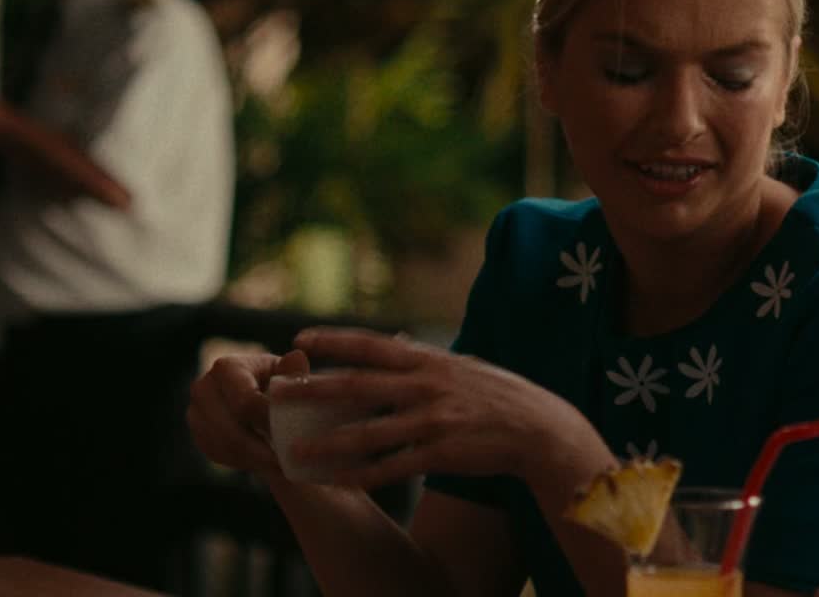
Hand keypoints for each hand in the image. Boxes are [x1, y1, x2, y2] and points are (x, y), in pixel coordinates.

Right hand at [188, 349, 309, 477]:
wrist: (259, 394)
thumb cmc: (280, 382)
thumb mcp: (290, 375)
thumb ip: (293, 373)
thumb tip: (297, 356)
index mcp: (227, 367)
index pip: (245, 403)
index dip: (269, 423)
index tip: (293, 439)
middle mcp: (203, 387)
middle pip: (230, 429)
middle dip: (261, 449)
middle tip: (287, 464)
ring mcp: (195, 411)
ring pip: (223, 445)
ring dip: (253, 459)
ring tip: (280, 466)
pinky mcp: (197, 431)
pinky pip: (217, 453)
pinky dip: (242, 461)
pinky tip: (263, 462)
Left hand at [279, 328, 609, 494]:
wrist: (541, 430)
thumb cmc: (502, 396)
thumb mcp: (465, 365)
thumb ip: (426, 357)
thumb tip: (394, 338)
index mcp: (431, 360)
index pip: (373, 345)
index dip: (334, 341)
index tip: (298, 338)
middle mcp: (427, 386)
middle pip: (359, 386)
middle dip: (313, 389)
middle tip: (276, 392)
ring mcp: (433, 420)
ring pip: (369, 432)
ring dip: (327, 443)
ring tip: (294, 451)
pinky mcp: (441, 453)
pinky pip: (392, 467)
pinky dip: (362, 475)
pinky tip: (337, 480)